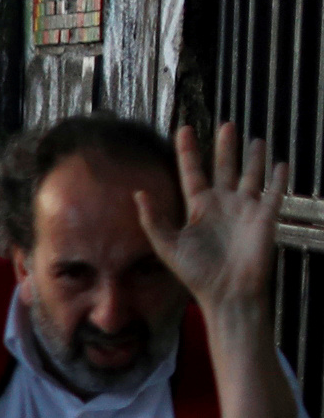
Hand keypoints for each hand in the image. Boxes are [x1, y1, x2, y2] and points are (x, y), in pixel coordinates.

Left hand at [138, 121, 293, 324]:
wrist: (226, 293)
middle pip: (224, 167)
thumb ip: (153, 220)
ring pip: (251, 175)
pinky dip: (278, 179)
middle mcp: (222, 204)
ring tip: (254, 139)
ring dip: (253, 158)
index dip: (188, 152)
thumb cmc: (195, 273)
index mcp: (198, 208)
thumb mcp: (167, 246)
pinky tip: (281, 164)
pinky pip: (274, 194)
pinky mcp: (265, 218)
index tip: (184, 129)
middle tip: (226, 124)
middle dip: (224, 147)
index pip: (192, 172)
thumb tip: (137, 193)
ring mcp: (245, 209)